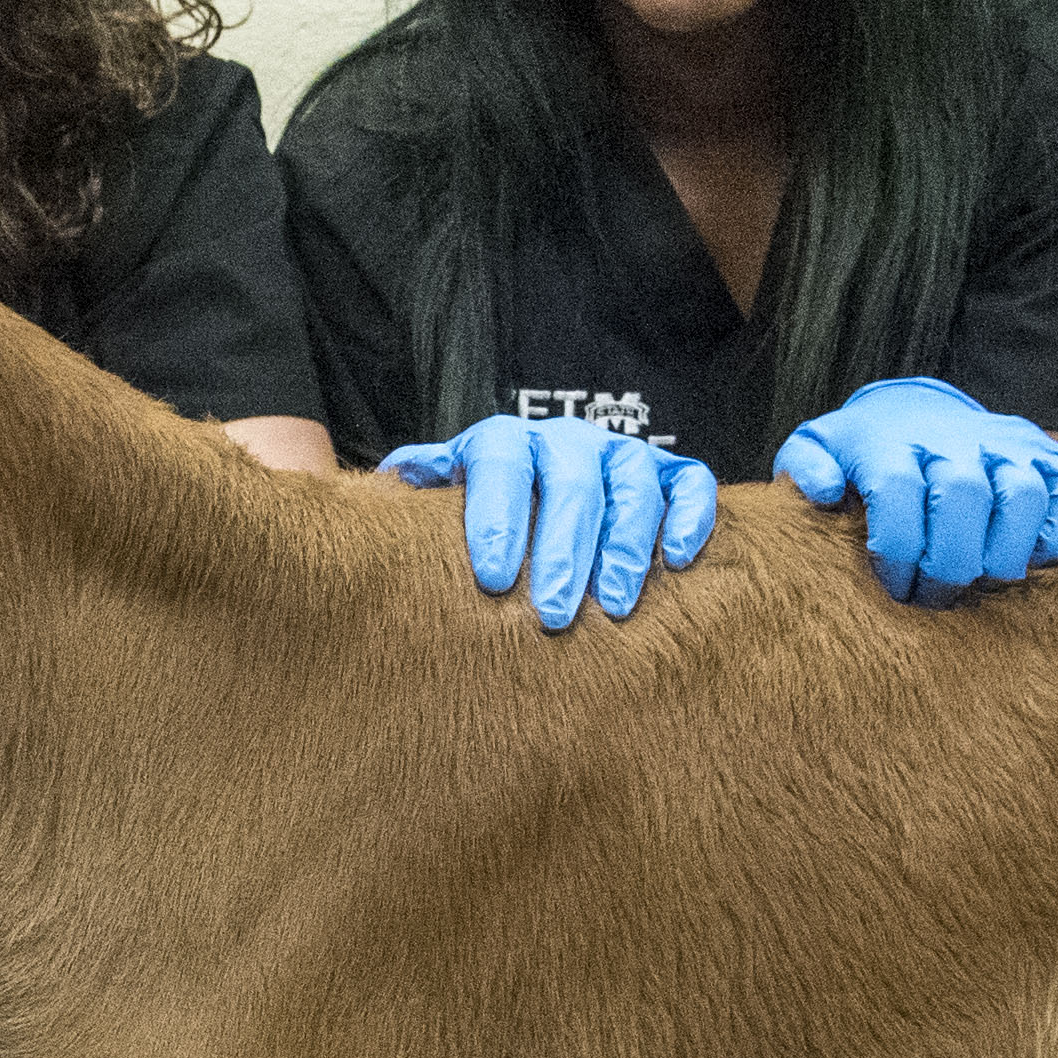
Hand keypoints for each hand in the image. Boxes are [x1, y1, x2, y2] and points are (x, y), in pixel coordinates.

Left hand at [382, 414, 719, 629]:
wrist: (546, 482)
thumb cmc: (486, 514)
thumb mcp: (443, 498)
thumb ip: (413, 496)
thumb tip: (367, 503)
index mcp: (504, 444)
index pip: (500, 466)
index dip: (497, 518)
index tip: (492, 579)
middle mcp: (567, 443)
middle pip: (572, 485)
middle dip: (563, 551)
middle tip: (551, 614)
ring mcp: (622, 456)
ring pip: (633, 488)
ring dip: (627, 546)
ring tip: (614, 604)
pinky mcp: (671, 474)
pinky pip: (691, 485)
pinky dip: (689, 516)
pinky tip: (680, 559)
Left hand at [775, 380, 1057, 603]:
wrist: (915, 412)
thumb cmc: (861, 452)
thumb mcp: (817, 448)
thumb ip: (806, 467)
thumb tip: (822, 492)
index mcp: (893, 440)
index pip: (897, 489)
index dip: (896, 550)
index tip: (892, 586)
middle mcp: (954, 438)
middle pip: (963, 497)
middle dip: (948, 564)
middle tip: (933, 598)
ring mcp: (1007, 445)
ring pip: (1022, 496)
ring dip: (1004, 554)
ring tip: (980, 582)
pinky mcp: (1050, 457)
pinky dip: (1055, 538)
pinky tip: (1024, 559)